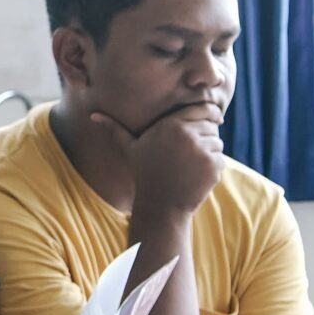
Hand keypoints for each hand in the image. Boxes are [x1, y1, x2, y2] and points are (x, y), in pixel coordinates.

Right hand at [90, 104, 224, 220]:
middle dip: (204, 137)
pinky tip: (195, 176)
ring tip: (189, 166)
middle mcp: (186, 134)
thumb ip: (115, 129)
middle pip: (211, 125)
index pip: (201, 109)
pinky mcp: (213, 165)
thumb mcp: (130, 149)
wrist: (160, 206)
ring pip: (217, 142)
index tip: (207, 122)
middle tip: (189, 154)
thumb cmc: (145, 174)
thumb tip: (92, 115)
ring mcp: (201, 149)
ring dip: (209, 152)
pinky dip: (213, 167)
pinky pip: (221, 158)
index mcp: (169, 124)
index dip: (206, 115)